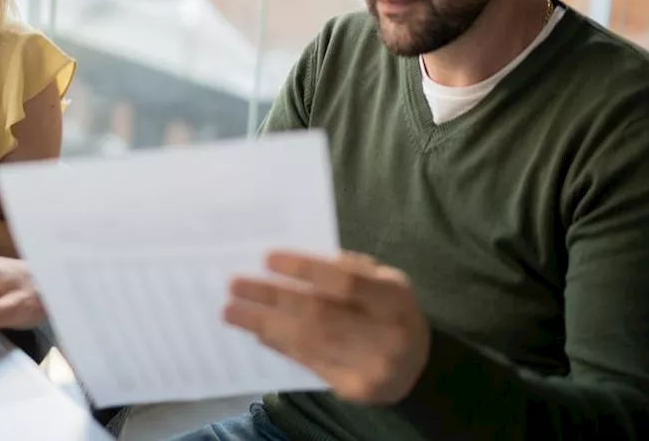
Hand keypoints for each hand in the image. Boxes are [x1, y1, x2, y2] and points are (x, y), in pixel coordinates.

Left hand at [225, 251, 429, 404]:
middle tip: (235, 285)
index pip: (346, 282)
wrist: (416, 364)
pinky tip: (257, 332)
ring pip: (309, 343)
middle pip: (320, 315)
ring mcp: (372, 368)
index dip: (304, 269)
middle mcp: (388, 336)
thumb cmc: (388, 308)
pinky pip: (309, 363)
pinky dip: (279, 344)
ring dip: (264, 325)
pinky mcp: (355, 390)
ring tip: (232, 312)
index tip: (266, 258)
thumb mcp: (379, 279)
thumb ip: (342, 270)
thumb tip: (283, 266)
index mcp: (395, 298)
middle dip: (271, 298)